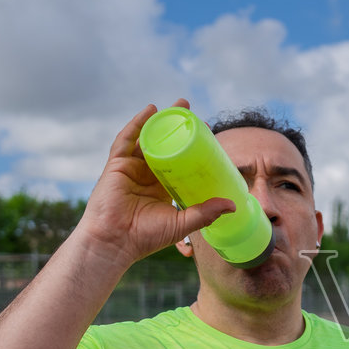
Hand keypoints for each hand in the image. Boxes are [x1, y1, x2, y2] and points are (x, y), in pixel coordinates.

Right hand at [76, 100, 235, 266]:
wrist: (114, 242)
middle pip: (165, 146)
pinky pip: (127, 139)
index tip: (209, 134)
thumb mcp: (181, 223)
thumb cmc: (145, 237)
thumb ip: (205, 213)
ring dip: (162, 120)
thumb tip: (233, 205)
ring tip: (179, 106)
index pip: (180, 161)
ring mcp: (131, 168)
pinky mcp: (117, 165)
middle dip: (178, 128)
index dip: (192, 147)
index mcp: (162, 188)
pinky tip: (151, 110)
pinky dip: (138, 123)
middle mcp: (147, 175)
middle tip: (193, 113)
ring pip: (148, 139)